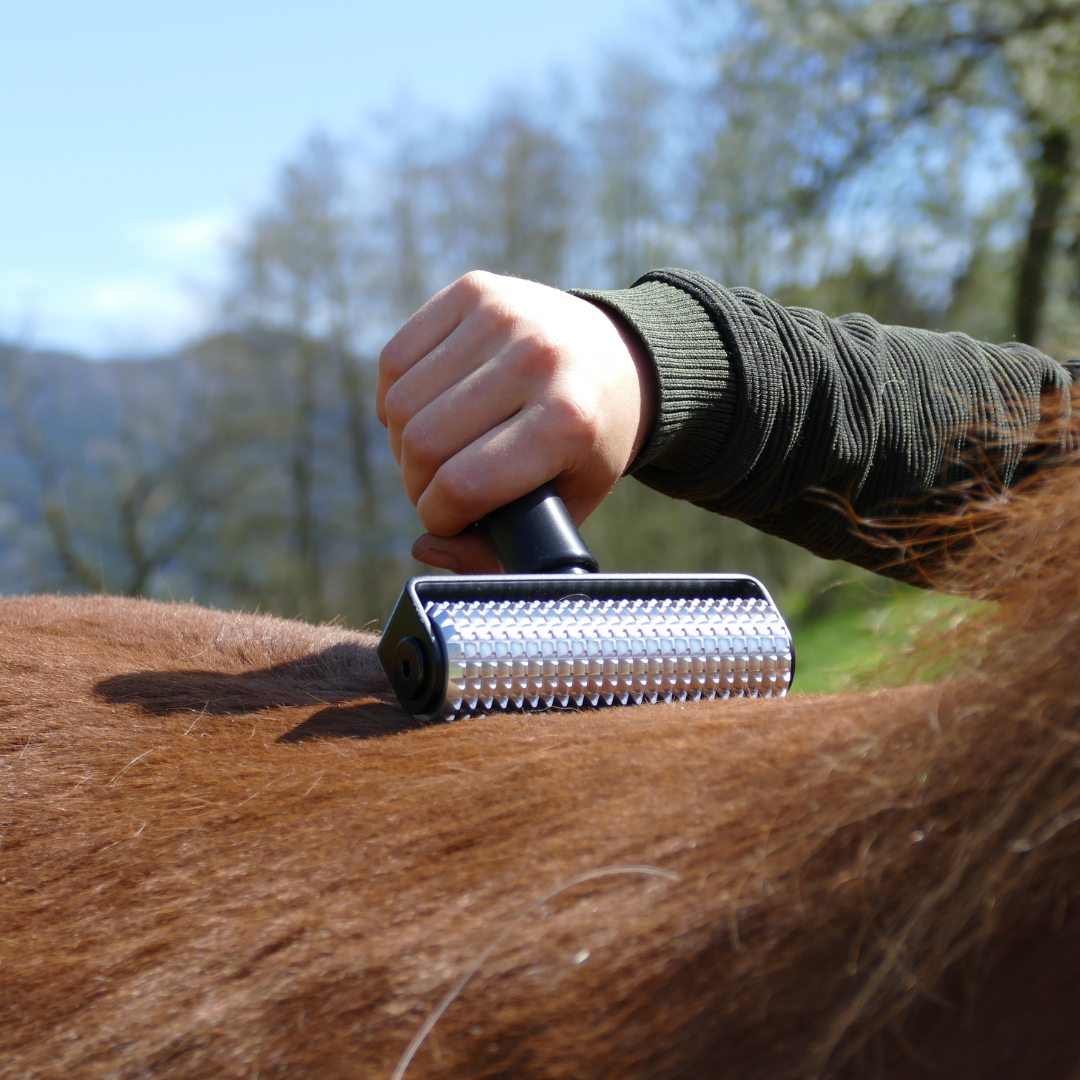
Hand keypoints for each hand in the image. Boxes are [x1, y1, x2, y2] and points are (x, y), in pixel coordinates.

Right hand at [377, 271, 655, 572]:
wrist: (624, 357)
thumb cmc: (588, 442)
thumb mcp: (568, 502)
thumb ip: (503, 546)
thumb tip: (427, 549)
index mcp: (568, 422)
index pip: (464, 484)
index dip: (439, 516)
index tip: (448, 519)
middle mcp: (536, 360)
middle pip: (424, 443)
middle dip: (417, 484)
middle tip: (437, 489)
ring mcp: (504, 317)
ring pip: (400, 402)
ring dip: (401, 443)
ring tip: (432, 452)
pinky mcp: (474, 290)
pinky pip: (395, 358)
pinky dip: (393, 397)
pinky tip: (423, 410)